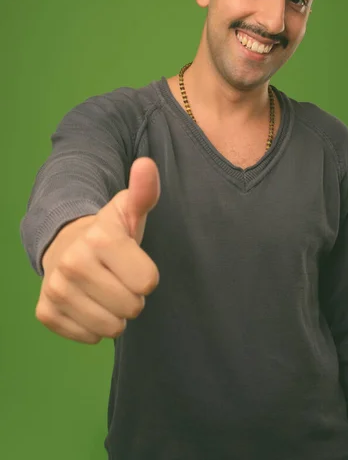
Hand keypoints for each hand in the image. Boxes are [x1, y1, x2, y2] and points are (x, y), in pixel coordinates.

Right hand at [35, 157, 160, 343]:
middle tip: (119, 278)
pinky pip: (87, 337)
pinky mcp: (45, 312)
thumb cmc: (109, 232)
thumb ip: (144, 191)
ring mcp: (56, 289)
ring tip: (106, 291)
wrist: (66, 244)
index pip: (148, 282)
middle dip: (132, 297)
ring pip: (110, 328)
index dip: (146, 276)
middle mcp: (73, 263)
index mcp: (100, 239)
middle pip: (132, 308)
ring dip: (115, 315)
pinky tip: (88, 303)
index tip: (133, 262)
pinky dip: (93, 326)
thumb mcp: (129, 210)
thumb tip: (146, 164)